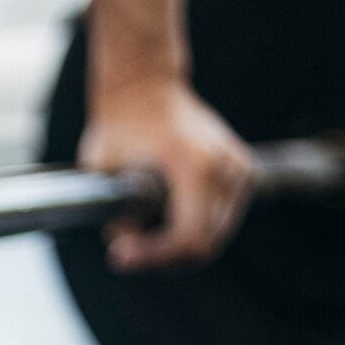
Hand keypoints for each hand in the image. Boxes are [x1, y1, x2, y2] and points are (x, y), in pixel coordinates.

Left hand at [79, 76, 253, 271]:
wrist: (144, 86)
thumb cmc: (120, 124)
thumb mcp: (102, 171)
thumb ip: (115, 214)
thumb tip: (126, 246)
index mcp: (194, 164)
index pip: (189, 237)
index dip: (155, 257)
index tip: (121, 257)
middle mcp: (225, 166)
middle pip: (204, 243)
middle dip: (163, 258)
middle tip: (126, 253)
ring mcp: (239, 168)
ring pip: (215, 235)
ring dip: (179, 247)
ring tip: (140, 238)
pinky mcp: (242, 170)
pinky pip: (222, 218)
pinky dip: (195, 229)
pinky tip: (163, 223)